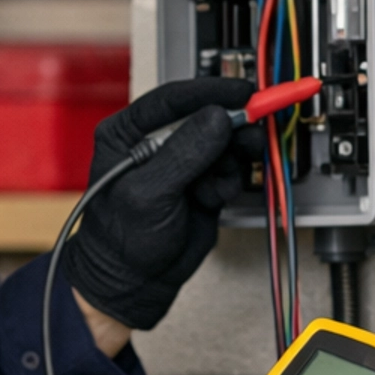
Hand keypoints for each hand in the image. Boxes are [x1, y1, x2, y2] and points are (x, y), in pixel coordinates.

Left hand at [66, 79, 256, 331]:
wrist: (134, 283)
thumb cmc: (120, 240)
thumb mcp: (150, 193)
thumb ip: (185, 153)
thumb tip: (217, 117)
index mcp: (129, 132)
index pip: (174, 98)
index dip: (210, 92)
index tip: (241, 92)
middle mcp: (157, 143)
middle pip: (206, 117)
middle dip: (232, 126)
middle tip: (253, 131)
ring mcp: (183, 163)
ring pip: (224, 142)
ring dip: (233, 158)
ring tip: (227, 176)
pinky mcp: (203, 183)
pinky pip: (229, 169)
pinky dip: (229, 182)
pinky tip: (214, 198)